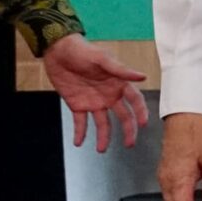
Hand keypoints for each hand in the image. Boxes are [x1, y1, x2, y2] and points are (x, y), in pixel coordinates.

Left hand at [41, 35, 148, 151]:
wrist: (58, 51)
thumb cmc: (83, 51)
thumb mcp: (102, 59)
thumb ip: (122, 70)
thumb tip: (143, 77)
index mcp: (118, 84)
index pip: (134, 101)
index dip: (140, 112)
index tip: (143, 124)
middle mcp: (108, 95)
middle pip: (122, 116)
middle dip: (128, 131)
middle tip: (130, 144)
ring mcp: (93, 102)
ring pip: (102, 123)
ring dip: (103, 137)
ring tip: (101, 150)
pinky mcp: (77, 105)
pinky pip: (80, 122)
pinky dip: (80, 133)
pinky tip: (79, 143)